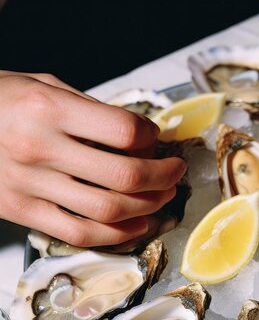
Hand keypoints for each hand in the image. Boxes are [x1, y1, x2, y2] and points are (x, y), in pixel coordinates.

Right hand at [0, 71, 185, 246]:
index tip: (155, 138)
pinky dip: (118, 234)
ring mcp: (30, 186)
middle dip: (163, 176)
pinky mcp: (23, 212)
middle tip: (174, 171)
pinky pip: (81, 234)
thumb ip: (90, 110)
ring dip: (148, 206)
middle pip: (124, 176)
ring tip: (162, 196)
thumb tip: (138, 133)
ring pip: (108, 210)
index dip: (151, 137)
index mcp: (47, 109)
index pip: (124, 131)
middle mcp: (39, 149)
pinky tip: (138, 224)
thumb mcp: (43, 85)